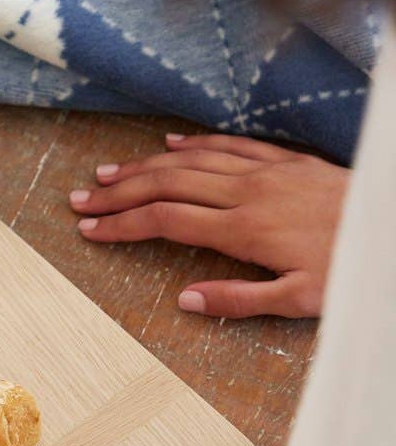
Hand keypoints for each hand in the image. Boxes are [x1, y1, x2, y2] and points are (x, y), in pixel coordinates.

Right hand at [69, 132, 348, 318]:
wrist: (389, 226)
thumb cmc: (349, 269)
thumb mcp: (298, 301)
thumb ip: (238, 300)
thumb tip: (185, 300)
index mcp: (243, 230)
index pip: (165, 221)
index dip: (122, 226)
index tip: (89, 231)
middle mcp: (247, 192)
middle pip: (166, 185)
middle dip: (118, 193)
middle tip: (80, 200)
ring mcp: (266, 171)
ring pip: (191, 161)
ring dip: (145, 167)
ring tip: (108, 174)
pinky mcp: (285, 160)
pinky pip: (229, 145)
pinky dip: (193, 145)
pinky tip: (169, 146)